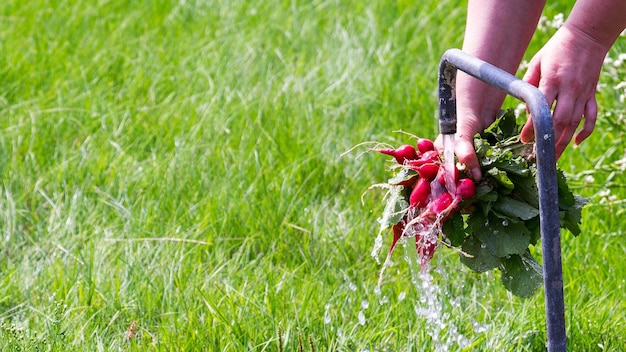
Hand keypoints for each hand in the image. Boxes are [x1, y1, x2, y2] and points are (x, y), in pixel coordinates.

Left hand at [520, 23, 605, 157]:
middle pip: (560, 121)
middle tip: (537, 155)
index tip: (524, 139)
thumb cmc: (557, 48)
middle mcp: (570, 89)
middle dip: (548, 141)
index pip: (541, 109)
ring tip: (552, 157)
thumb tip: (525, 109)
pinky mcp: (591, 94)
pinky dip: (585, 131)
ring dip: (563, 142)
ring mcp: (583, 93)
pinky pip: (591, 116)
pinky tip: (575, 143)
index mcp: (553, 80)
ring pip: (575, 123)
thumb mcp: (537, 61)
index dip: (532, 127)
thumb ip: (529, 84)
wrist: (587, 36)